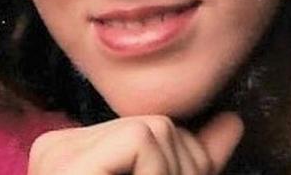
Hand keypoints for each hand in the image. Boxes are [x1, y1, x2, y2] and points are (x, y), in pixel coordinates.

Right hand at [28, 112, 243, 174]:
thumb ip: (193, 159)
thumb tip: (234, 121)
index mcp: (76, 153)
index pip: (149, 132)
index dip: (182, 165)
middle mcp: (58, 147)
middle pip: (155, 125)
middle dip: (178, 171)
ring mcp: (57, 154)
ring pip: (155, 129)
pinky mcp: (62, 163)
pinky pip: (141, 140)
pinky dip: (155, 174)